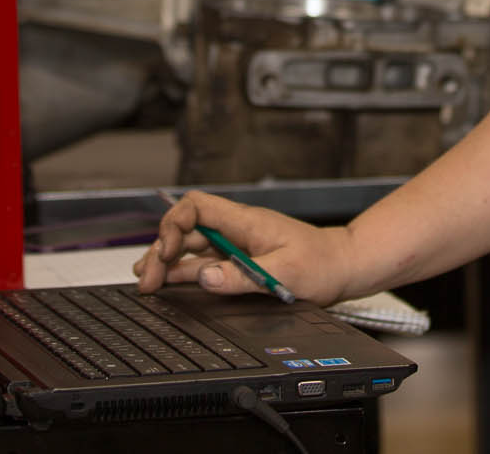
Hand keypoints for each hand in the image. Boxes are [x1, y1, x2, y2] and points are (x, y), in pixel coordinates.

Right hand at [133, 190, 354, 304]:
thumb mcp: (284, 274)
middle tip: (147, 278)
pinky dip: (183, 271)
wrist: (344, 266)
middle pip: (186, 229)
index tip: (165, 252)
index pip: (197, 207)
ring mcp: (236, 244)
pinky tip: (168, 282)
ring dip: (167, 262)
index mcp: (245, 222)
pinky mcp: (239, 260)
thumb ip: (243, 277)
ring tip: (146, 281)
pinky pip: (203, 261)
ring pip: (191, 246)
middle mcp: (236, 229)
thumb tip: (206, 277)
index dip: (173, 224)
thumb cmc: (322, 264)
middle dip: (161, 249)